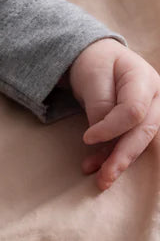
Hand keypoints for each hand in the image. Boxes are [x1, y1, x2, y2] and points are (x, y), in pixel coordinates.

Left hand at [66, 39, 159, 189]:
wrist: (99, 60)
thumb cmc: (96, 63)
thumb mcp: (93, 76)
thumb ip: (100, 103)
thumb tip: (102, 136)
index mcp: (144, 79)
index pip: (134, 110)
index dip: (112, 128)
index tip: (87, 138)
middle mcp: (155, 97)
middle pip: (143, 131)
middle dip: (123, 156)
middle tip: (104, 176)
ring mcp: (151, 112)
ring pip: (139, 141)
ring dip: (118, 161)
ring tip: (101, 180)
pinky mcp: (140, 125)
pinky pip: (130, 143)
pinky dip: (112, 157)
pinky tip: (97, 168)